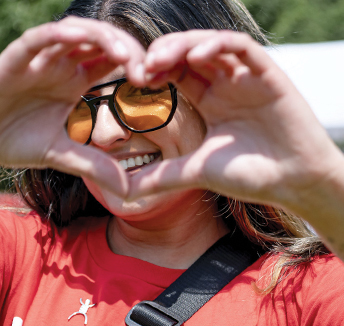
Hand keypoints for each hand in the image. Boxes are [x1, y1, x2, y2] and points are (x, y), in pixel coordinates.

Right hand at [0, 17, 145, 195]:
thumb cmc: (14, 143)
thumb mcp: (62, 155)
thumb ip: (94, 165)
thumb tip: (128, 190)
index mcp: (75, 82)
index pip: (112, 62)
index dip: (136, 66)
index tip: (154, 83)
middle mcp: (61, 65)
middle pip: (101, 43)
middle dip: (127, 51)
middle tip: (147, 71)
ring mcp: (38, 60)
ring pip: (74, 34)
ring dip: (101, 38)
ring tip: (125, 55)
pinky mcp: (12, 61)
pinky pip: (37, 39)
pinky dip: (56, 35)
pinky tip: (75, 37)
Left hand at [129, 30, 343, 212]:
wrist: (292, 183)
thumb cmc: (247, 175)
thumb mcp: (194, 172)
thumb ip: (158, 178)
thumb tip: (121, 192)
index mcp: (209, 103)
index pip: (177, 74)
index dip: (155, 72)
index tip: (135, 81)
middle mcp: (226, 86)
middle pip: (190, 54)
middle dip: (163, 54)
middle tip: (143, 65)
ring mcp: (246, 79)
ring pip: (211, 44)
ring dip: (184, 45)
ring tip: (161, 58)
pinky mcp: (268, 75)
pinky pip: (242, 48)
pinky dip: (218, 46)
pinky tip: (196, 58)